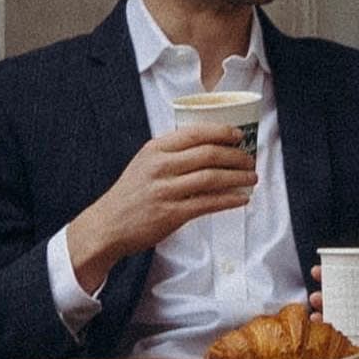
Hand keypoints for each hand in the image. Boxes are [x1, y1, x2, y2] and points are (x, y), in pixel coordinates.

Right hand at [65, 120, 255, 290]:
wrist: (107, 225)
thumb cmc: (130, 195)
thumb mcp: (144, 163)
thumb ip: (171, 153)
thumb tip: (209, 146)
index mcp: (155, 149)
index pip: (195, 133)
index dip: (222, 132)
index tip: (239, 135)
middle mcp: (160, 166)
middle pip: (208, 154)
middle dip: (236, 156)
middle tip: (250, 159)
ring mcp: (166, 190)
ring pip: (212, 178)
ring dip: (237, 177)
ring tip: (251, 178)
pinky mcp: (171, 214)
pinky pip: (208, 203)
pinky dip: (229, 200)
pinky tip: (240, 198)